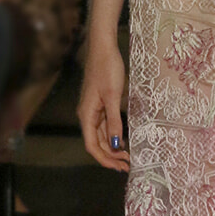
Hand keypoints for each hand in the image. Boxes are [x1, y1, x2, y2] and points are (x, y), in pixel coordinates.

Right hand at [78, 39, 128, 170]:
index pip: (92, 145)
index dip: (104, 159)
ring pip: (100, 135)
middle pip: (96, 143)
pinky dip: (113, 135)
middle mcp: (87, 115)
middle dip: (110, 156)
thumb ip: (113, 121)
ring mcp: (93, 110)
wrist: (103, 49)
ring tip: (127, 157)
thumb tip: (115, 144)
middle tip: (127, 165)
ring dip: (112, 148)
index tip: (119, 167)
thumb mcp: (113, 96)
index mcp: (86, 115)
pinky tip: (122, 140)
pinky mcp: (100, 104)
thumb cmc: (107, 69)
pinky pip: (104, 125)